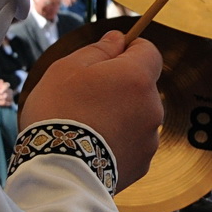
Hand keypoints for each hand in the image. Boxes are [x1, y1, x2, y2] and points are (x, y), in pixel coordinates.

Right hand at [20, 27, 163, 191]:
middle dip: (120, 87)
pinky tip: (94, 149)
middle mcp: (153, 106)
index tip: (109, 58)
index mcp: (137, 77)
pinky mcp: (143, 164)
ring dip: (120, 116)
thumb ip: (99, 49)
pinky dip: (118, 142)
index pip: (149, 51)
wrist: (58, 173)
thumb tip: (119, 38)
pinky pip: (133, 144)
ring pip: (137, 116)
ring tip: (87, 128)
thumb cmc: (59, 114)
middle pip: (142, 86)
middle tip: (87, 98)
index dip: (130, 50)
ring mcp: (150, 138)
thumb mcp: (67, 68)